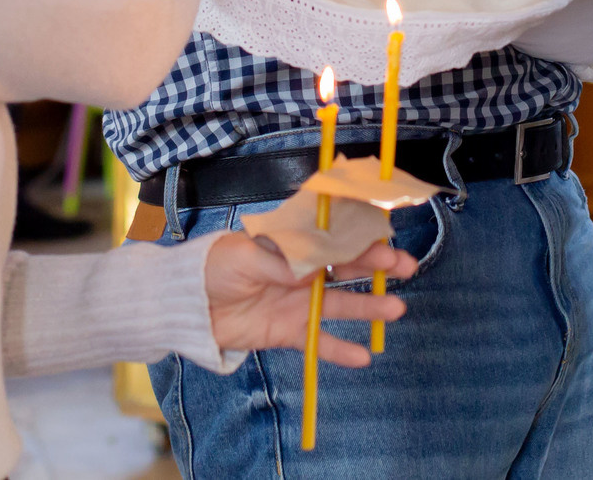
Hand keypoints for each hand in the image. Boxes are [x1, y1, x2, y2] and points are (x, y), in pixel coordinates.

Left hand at [204, 233, 414, 364]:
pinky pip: (319, 341)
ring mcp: (297, 302)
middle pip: (345, 268)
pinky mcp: (288, 331)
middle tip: (404, 269)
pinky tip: (363, 357)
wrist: (187, 306)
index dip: (359, 237)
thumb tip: (314, 268)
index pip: (333, 236)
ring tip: (395, 311)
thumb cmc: (212, 268)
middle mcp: (301, 270)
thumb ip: (281, 263)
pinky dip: (340, 350)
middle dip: (376, 267)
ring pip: (339, 304)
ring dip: (367, 307)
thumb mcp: (245, 256)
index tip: (385, 239)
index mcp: (291, 242)